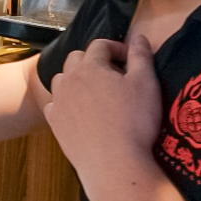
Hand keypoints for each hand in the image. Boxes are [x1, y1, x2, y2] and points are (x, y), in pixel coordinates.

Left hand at [43, 36, 162, 194]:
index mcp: (90, 67)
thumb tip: (138, 37)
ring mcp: (59, 102)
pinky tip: (80, 112)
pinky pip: (55, 104)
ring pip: (62, 80)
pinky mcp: (55, 123)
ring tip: (96, 92)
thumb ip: (141, 56)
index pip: (100, 45)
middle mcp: (69, 80)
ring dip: (76, 79)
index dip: (117, 48)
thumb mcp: (146, 83)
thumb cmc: (134, 121)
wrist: (113, 163)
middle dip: (94, 61)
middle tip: (114, 76)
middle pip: (76, 58)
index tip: (130, 60)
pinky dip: (65, 102)